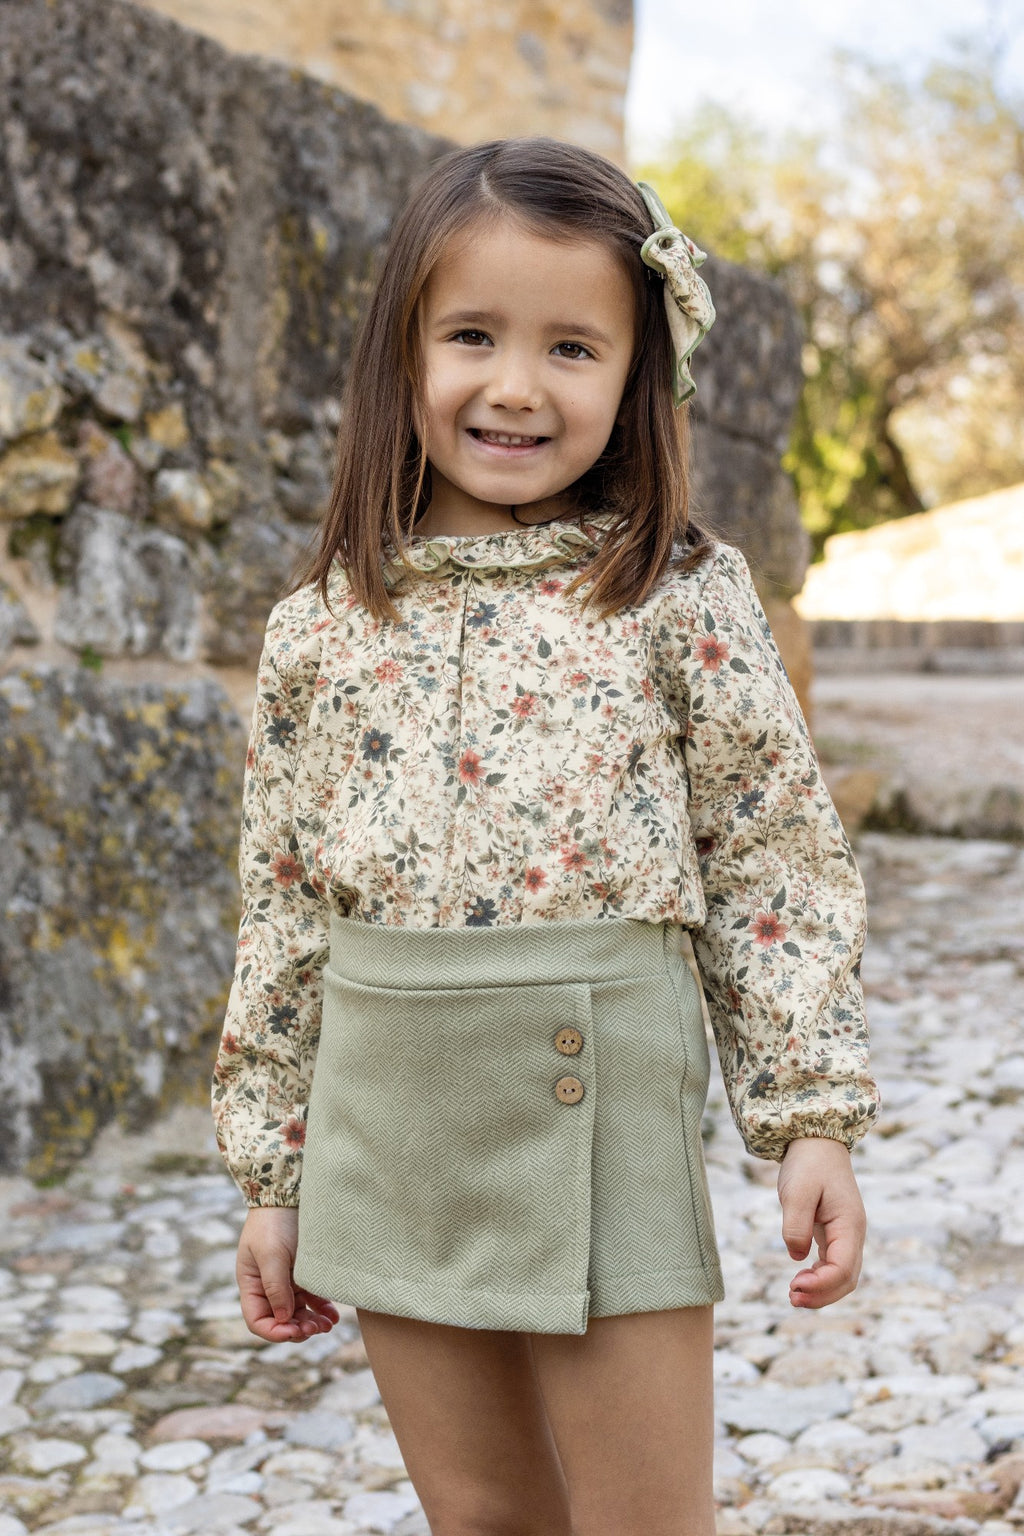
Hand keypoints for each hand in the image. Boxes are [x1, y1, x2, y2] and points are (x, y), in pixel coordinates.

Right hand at [236, 1207, 340, 1342]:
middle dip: (297, 1329)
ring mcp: (286, 1280)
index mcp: (252, 1284)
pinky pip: (312, 1299)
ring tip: (328, 1324)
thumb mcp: (271, 1254)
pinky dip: (322, 1309)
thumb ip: (275, 1287)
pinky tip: (333, 1315)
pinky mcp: (303, 1273)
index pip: (257, 1320)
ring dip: (312, 1322)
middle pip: (280, 1320)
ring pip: (299, 1312)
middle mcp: (267, 1286)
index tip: (293, 1332)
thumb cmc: (274, 1222)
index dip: (274, 1331)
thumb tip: (284, 1319)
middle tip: (315, 1328)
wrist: (289, 1193)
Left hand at [776, 1137, 865, 1308]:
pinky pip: (834, 1264)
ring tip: (793, 1295)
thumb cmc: (808, 1163)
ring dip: (821, 1290)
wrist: (816, 1141)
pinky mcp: (835, 1233)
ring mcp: (846, 1234)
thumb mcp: (796, 1191)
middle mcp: (853, 1233)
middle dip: (822, 1295)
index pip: (844, 1268)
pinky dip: (820, 1278)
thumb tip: (797, 1256)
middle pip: (847, 1278)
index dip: (822, 1284)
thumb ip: (796, 1225)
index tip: (794, 1285)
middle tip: (791, 1298)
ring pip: (843, 1275)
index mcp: (850, 1224)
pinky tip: (801, 1280)